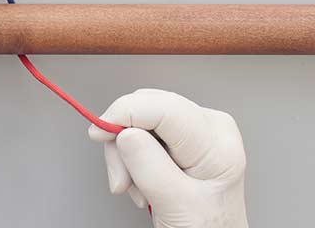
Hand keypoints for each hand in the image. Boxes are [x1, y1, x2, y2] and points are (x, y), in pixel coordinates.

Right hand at [88, 89, 247, 227]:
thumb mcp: (177, 206)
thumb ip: (150, 168)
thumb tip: (124, 133)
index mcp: (216, 142)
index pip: (164, 108)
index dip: (125, 113)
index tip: (99, 133)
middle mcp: (208, 127)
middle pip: (147, 109)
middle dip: (124, 141)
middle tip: (121, 178)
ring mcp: (194, 130)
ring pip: (139, 119)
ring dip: (125, 155)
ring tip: (136, 188)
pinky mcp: (179, 136)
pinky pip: (140, 131)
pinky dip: (130, 157)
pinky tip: (142, 182)